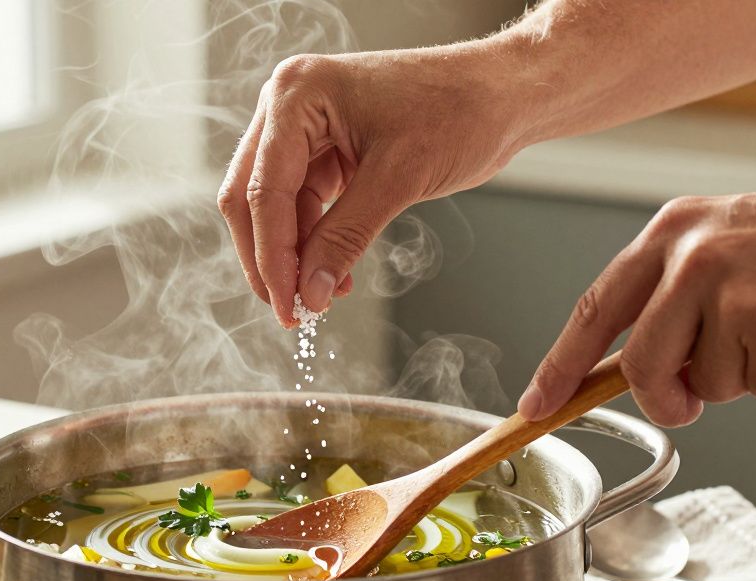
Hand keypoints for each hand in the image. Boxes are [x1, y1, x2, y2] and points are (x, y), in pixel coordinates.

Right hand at [218, 45, 524, 325]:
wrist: (504, 94)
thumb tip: (310, 293)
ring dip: (294, 255)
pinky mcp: (325, 149)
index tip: (288, 304)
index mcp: (297, 94)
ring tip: (321, 297)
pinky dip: (316, 242)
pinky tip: (336, 274)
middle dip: (271, 258)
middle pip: (252, 196)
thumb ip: (345, 237)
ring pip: (274, 206)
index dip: (272, 255)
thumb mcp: (399, 179)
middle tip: (292, 310)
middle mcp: (288, 104)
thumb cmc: (460, 110)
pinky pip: (304, 204)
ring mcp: (304, 126)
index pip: (264, 189)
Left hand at [519, 187, 755, 426]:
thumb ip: (670, 296)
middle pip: (641, 363)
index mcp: (673, 230)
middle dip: (665, 397)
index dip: (560, 364)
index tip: (536, 405)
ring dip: (741, 377)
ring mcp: (736, 294)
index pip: (596, 308)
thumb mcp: (727, 243)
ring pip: (705, 384)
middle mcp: (695, 257)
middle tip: (691, 397)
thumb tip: (626, 367)